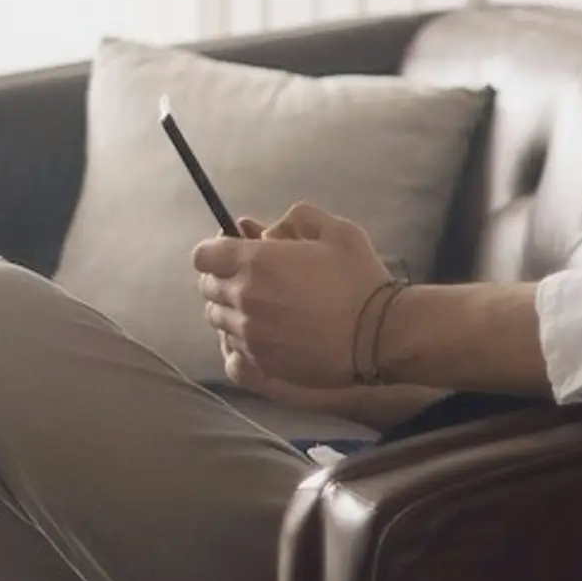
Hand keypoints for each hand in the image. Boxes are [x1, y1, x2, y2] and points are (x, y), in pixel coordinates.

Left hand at [192, 203, 392, 389]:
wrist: (378, 335)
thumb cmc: (359, 279)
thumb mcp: (337, 230)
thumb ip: (297, 218)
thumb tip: (270, 232)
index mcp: (255, 262)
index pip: (203, 255)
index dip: (216, 252)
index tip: (234, 253)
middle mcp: (243, 298)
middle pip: (207, 288)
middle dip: (224, 279)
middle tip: (253, 280)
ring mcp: (249, 334)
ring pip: (218, 319)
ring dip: (231, 310)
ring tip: (262, 309)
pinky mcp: (260, 362)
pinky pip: (232, 348)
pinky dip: (241, 338)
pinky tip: (266, 333)